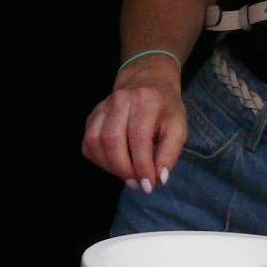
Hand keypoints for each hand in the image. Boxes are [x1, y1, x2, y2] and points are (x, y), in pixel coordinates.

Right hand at [81, 54, 186, 190]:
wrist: (147, 81)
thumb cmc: (165, 108)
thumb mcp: (179, 127)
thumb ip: (170, 153)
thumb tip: (159, 178)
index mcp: (146, 101)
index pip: (138, 138)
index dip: (142, 165)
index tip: (149, 185)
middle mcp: (120, 100)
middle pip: (111, 139)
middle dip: (123, 168)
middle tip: (136, 184)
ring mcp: (101, 107)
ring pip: (94, 141)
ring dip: (109, 166)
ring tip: (127, 175)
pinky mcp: (91, 116)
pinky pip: (87, 142)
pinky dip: (99, 159)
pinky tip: (115, 164)